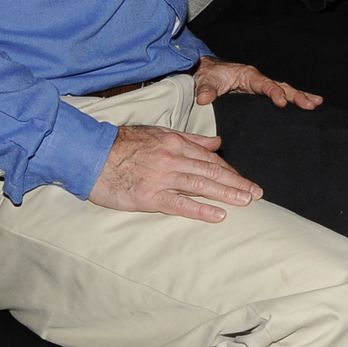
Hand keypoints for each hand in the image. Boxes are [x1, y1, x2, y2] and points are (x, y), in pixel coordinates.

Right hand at [88, 124, 260, 222]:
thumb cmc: (123, 144)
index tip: (243, 180)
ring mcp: (162, 177)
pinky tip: (219, 215)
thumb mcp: (159, 133)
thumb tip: (217, 143)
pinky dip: (201, 209)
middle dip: (237, 182)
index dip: (229, 170)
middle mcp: (173, 158)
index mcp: (175, 143)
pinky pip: (180, 204)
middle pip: (211, 171)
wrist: (91, 155)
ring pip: (201, 185)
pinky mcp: (149, 196)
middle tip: (257, 193)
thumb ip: (190, 139)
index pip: (209, 158)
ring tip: (246, 201)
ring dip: (227, 193)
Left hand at [192, 56, 323, 110]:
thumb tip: (204, 98)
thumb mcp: (205, 81)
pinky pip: (280, 95)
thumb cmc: (209, 75)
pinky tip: (306, 105)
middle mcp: (258, 80)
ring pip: (285, 90)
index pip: (265, 84)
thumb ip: (205, 89)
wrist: (207, 72)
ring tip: (316, 104)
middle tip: (311, 104)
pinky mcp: (260, 95)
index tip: (282, 102)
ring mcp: (261, 88)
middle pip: (281, 87)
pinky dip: (293, 100)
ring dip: (300, 97)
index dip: (274, 93)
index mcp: (248, 75)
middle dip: (297, 95)